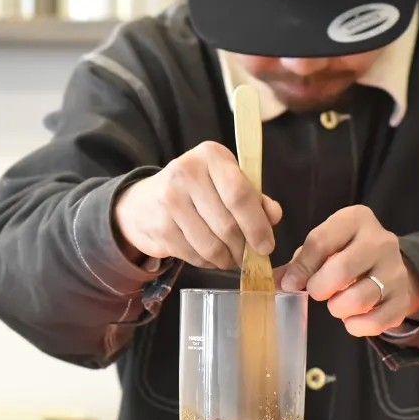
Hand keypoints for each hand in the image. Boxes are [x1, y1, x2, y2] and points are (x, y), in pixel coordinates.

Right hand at [113, 141, 282, 268]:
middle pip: (227, 225)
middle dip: (243, 248)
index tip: (266, 246)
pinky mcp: (160, 227)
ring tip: (231, 258)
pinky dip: (209, 263)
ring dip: (227, 259)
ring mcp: (169, 200)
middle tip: (249, 257)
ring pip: (212, 245)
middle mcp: (187, 172)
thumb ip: (254, 197)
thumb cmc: (197, 191)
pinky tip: (211, 257)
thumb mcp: (226, 182)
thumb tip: (274, 215)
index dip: (257, 226)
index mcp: (211, 156)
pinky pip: (195, 256)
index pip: (240, 194)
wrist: (144, 202)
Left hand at [278, 205, 418, 336]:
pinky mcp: (403, 297)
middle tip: (317, 292)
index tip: (291, 283)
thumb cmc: (345, 252)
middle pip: (342, 270)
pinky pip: (378, 321)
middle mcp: (381, 241)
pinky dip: (358, 326)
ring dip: (339, 308)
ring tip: (337, 304)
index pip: (321, 242)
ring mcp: (396, 270)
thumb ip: (299, 263)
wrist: (387, 264)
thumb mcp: (323, 247)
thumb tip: (278, 282)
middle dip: (320, 288)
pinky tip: (351, 320)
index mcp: (356, 219)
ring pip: (360, 298)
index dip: (301, 268)